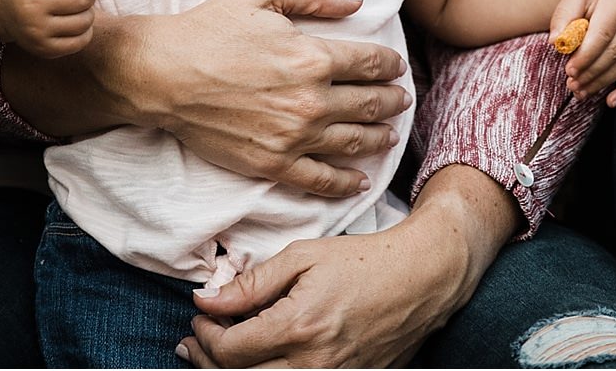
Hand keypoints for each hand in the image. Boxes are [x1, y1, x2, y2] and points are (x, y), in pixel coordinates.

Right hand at [124, 0, 411, 198]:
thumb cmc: (209, 28)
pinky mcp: (272, 164)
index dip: (389, 64)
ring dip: (379, 138)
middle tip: (401, 99)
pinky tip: (359, 179)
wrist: (162, 74)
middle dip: (391, 100)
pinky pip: (321, 179)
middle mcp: (310, 100)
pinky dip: (346, 182)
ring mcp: (292, 137)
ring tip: (389, 134)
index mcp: (312, 56)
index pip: (370, 62)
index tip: (395, 65)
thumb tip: (356, 1)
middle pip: (369, 103)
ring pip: (354, 142)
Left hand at [181, 210, 471, 366]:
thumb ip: (252, 282)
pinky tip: (257, 361)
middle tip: (194, 342)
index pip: (230, 349)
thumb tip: (206, 298)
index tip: (201, 316)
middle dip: (208, 362)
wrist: (420, 277)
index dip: (206, 335)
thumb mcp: (303, 256)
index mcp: (300, 325)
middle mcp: (315, 362)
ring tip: (215, 357)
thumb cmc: (362, 260)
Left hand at [551, 0, 615, 106]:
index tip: (568, 69)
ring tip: (579, 92)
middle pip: (615, 53)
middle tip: (571, 84)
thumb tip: (556, 43)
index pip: (603, 35)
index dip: (586, 55)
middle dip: (591, 72)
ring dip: (602, 82)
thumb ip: (564, 14)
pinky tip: (612, 101)